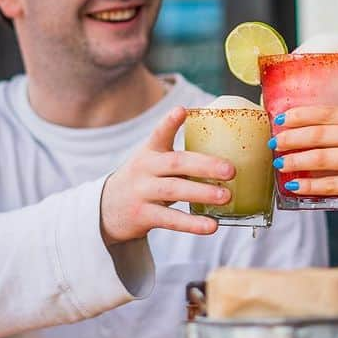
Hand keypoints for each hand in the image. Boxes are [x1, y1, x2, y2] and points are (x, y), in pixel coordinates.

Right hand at [100, 106, 235, 243]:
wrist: (107, 209)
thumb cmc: (144, 182)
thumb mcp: (152, 163)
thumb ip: (179, 160)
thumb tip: (225, 162)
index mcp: (150, 152)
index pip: (159, 133)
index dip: (170, 123)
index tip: (181, 111)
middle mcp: (144, 169)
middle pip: (175, 163)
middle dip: (204, 165)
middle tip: (230, 170)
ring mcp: (142, 192)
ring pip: (173, 190)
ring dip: (202, 193)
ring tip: (225, 196)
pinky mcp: (142, 216)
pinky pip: (170, 220)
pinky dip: (192, 223)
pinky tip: (211, 225)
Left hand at [270, 106, 337, 224]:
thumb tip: (317, 143)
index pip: (329, 113)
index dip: (301, 115)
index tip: (280, 118)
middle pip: (321, 133)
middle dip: (291, 138)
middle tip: (274, 143)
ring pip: (322, 158)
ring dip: (296, 161)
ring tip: (280, 164)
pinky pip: (333, 184)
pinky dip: (311, 186)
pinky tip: (296, 187)